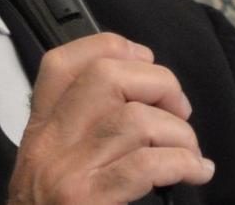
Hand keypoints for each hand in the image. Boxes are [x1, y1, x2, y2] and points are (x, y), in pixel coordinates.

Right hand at [7, 33, 214, 203]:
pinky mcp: (87, 201)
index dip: (110, 47)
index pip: (61, 63)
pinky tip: (194, 172)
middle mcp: (48, 145)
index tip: (144, 61)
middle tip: (178, 111)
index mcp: (40, 132)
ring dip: (178, 132)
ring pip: (134, 119)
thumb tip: (145, 102)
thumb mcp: (50, 168)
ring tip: (189, 152)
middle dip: (158, 82)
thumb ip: (80, 133)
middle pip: (105, 77)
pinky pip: (146, 165)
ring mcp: (66, 173)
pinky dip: (182, 163)